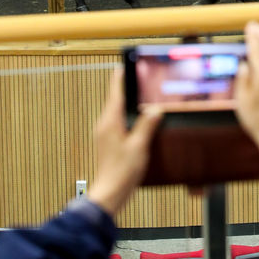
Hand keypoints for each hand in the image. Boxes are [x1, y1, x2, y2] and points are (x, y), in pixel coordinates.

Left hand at [87, 70, 161, 216]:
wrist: (109, 193)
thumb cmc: (122, 172)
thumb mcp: (139, 146)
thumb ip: (147, 125)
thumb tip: (155, 109)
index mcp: (110, 121)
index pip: (115, 92)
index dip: (121, 77)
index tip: (127, 65)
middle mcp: (104, 124)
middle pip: (116, 99)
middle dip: (128, 88)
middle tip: (142, 79)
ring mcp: (105, 133)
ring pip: (117, 111)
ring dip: (129, 103)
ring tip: (144, 97)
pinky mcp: (108, 142)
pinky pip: (118, 122)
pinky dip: (128, 116)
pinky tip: (140, 121)